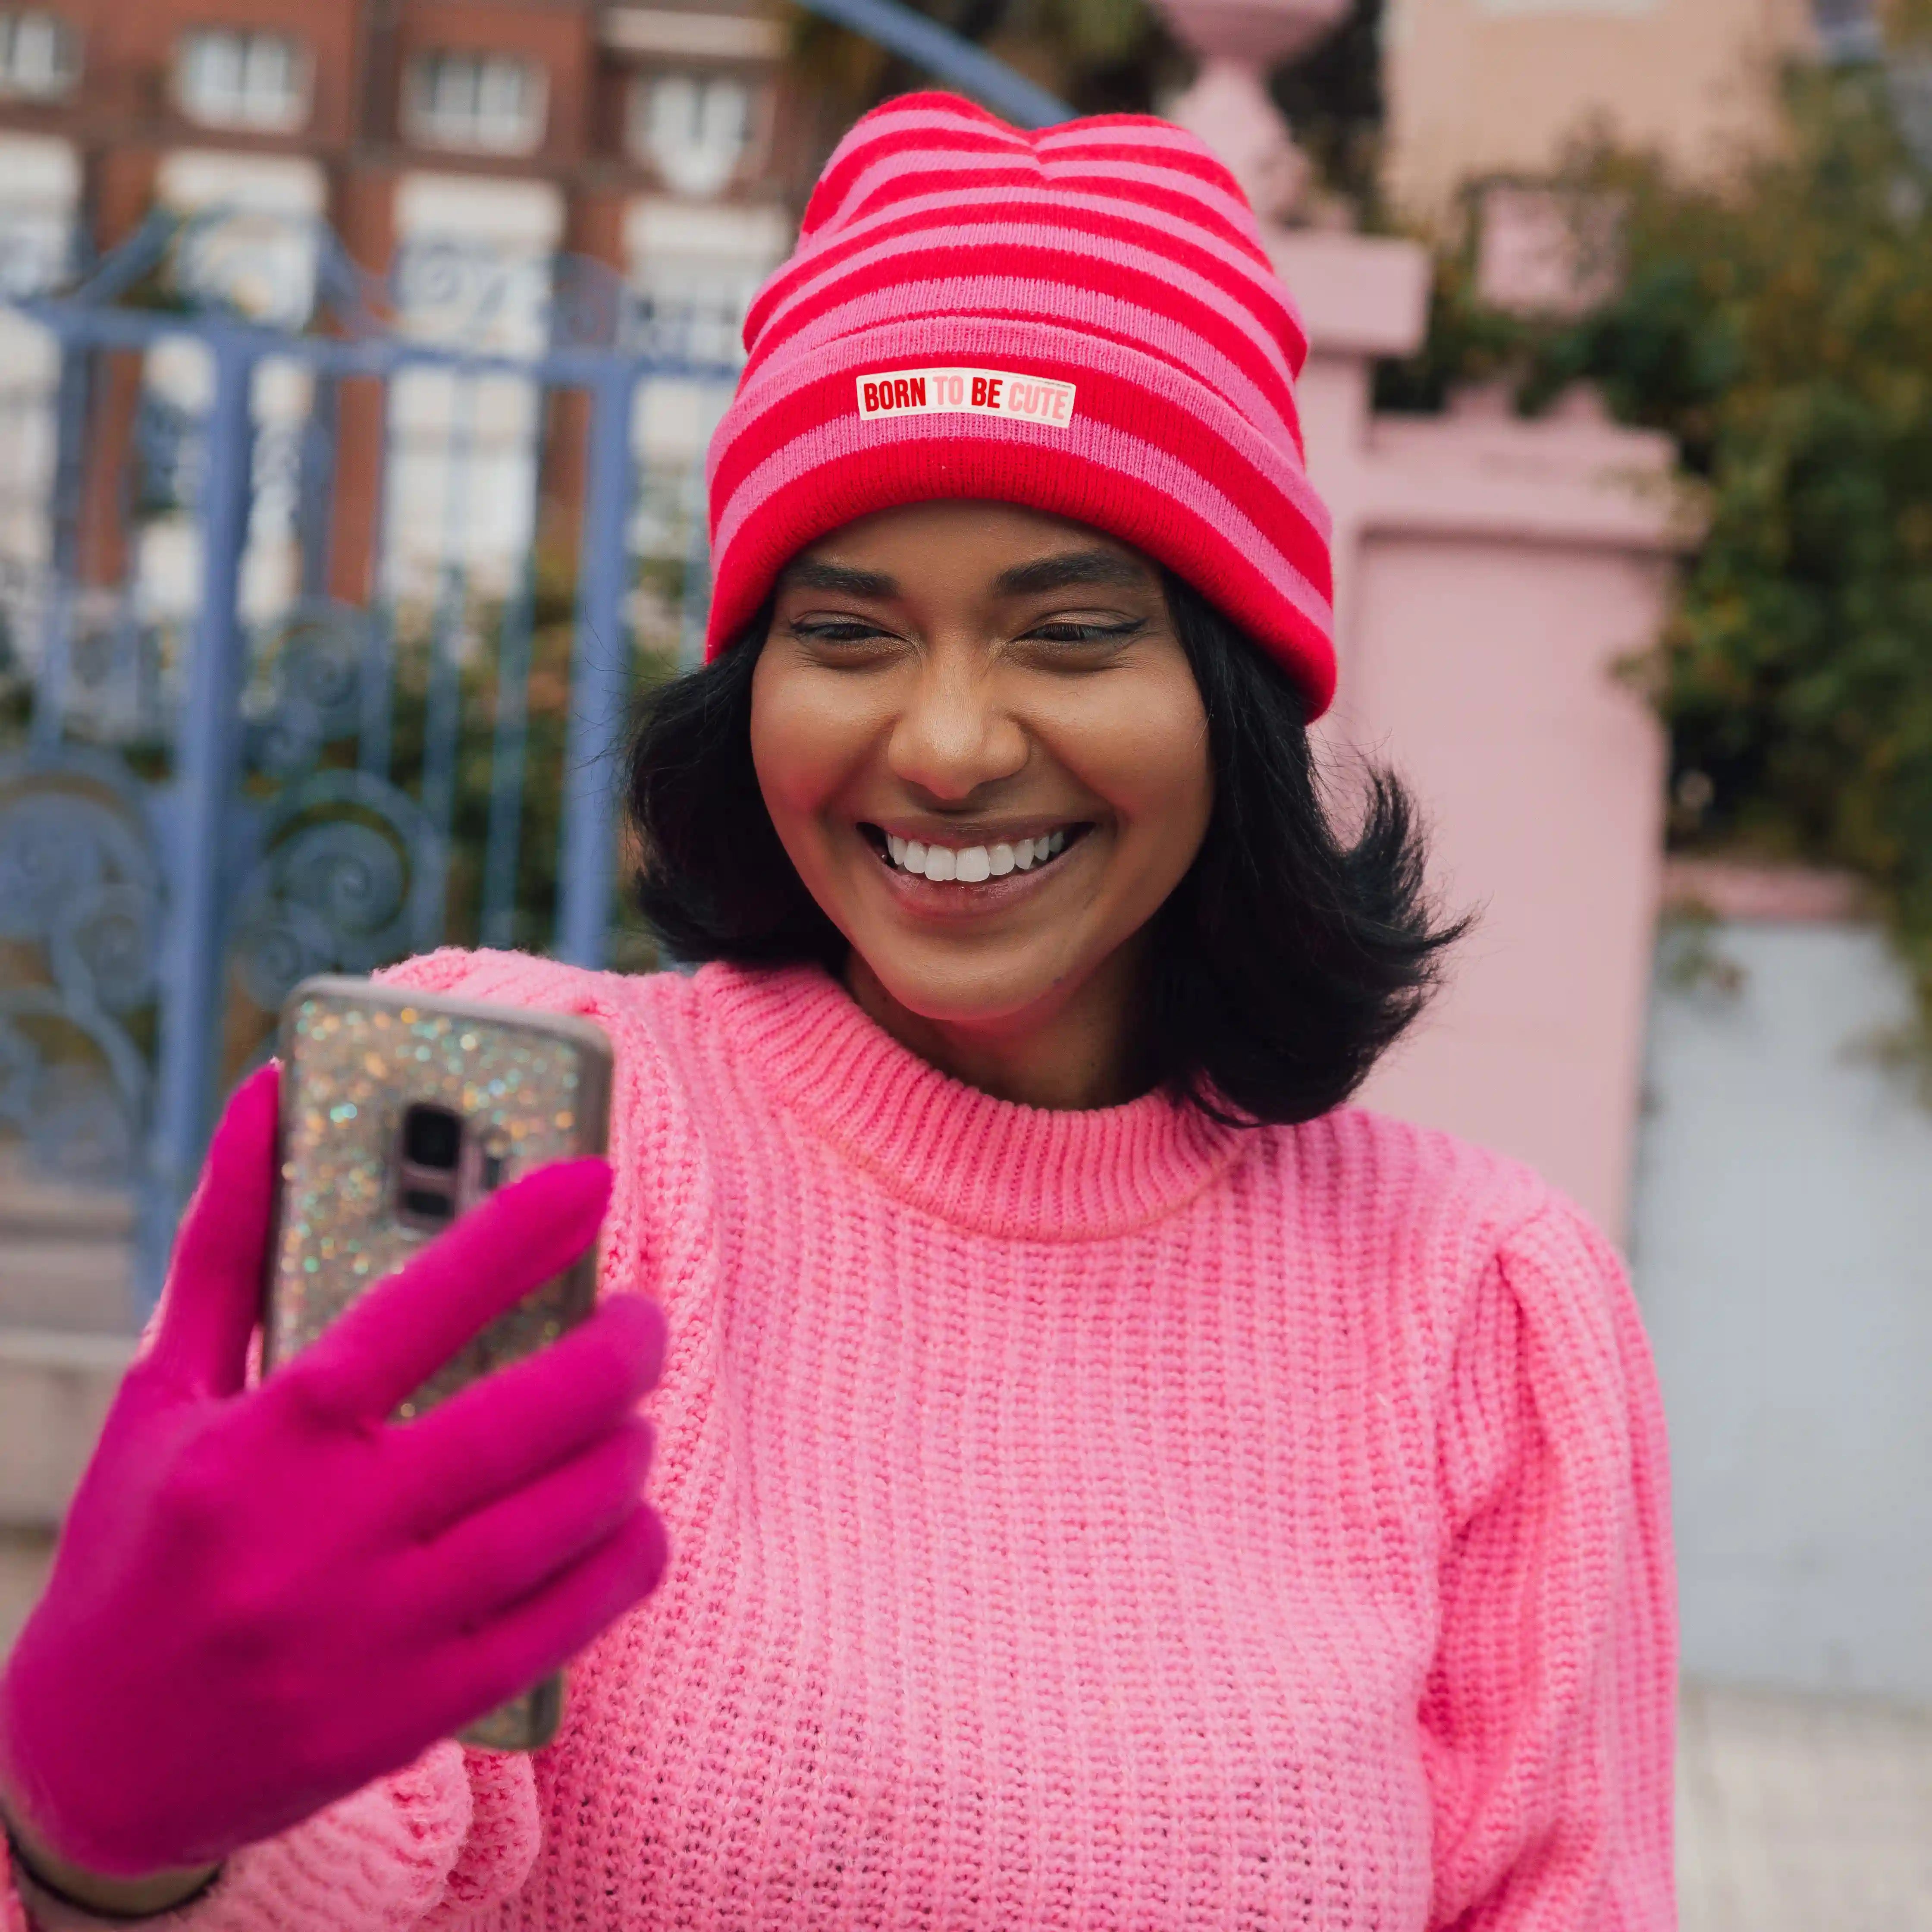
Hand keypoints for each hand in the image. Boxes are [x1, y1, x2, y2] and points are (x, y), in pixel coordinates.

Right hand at [0, 1065, 668, 1880]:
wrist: (87, 1767)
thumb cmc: (134, 1552)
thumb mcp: (160, 1391)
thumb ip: (227, 1241)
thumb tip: (270, 1093)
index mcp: (264, 1442)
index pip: (415, 1310)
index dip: (515, 1232)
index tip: (593, 1179)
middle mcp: (323, 1536)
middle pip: (522, 1420)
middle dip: (617, 1352)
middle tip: (641, 1317)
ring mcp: (378, 1635)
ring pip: (562, 1519)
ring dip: (627, 1449)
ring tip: (631, 1413)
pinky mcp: (416, 1713)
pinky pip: (567, 1625)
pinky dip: (626, 1558)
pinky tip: (635, 1518)